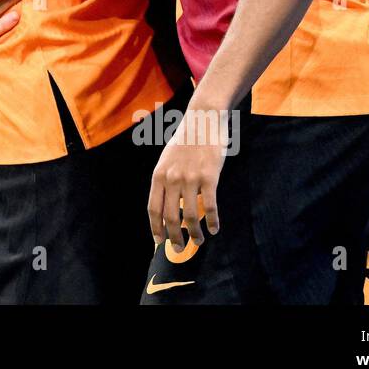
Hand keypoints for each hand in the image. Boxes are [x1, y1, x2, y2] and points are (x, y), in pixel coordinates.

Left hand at [147, 105, 226, 248]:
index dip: (155, 228)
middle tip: (179, 248)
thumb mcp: (168, 159)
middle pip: (170, 217)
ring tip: (199, 241)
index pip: (153, 208)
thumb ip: (166, 180)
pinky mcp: (209, 176)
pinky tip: (215, 228)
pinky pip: (210, 206)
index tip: (159, 241)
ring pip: (190, 216)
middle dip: (174, 237)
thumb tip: (167, 205)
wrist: (203, 119)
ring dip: (194, 233)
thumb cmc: (187, 140)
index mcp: (159, 175)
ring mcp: (190, 178)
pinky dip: (213, 221)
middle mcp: (172, 178)